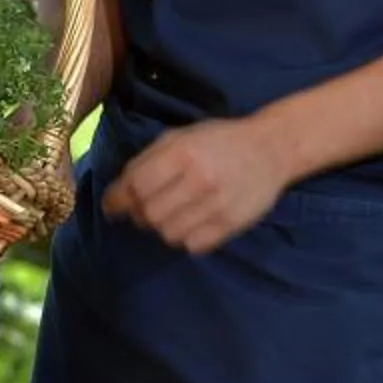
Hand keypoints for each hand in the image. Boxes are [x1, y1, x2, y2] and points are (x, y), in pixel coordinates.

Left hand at [102, 115, 292, 253]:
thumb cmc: (219, 140)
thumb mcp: (181, 136)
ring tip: (170, 214)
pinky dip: (185, 238)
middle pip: (149, 214)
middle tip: (143, 209)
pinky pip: (194, 245)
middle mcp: (200, 178)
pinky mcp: (232, 224)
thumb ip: (148, 159)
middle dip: (139, 215)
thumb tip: (119, 190)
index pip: (137, 186)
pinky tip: (190, 223)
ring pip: (169, 234)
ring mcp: (218, 204)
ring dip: (162, 227)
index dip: (117, 200)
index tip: (111, 207)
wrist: (271, 148)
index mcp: (183, 152)